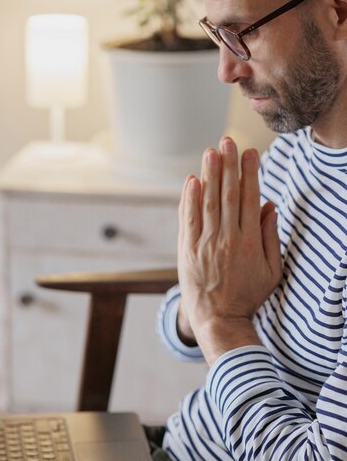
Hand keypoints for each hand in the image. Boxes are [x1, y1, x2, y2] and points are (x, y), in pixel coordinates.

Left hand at [177, 137, 281, 365]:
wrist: (218, 319)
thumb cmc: (248, 295)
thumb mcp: (272, 270)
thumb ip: (271, 237)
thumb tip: (270, 206)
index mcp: (250, 242)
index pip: (250, 199)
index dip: (250, 173)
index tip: (250, 153)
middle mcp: (227, 239)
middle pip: (228, 195)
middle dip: (228, 165)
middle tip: (228, 141)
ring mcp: (205, 244)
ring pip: (207, 202)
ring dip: (209, 175)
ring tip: (211, 152)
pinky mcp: (188, 250)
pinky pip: (188, 219)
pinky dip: (189, 199)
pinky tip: (192, 180)